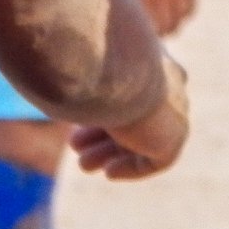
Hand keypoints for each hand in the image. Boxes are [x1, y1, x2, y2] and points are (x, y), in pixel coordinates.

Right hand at [70, 55, 188, 179]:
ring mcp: (175, 110)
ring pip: (142, 138)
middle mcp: (167, 81)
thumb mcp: (81, 60)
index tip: (76, 121)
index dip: (100, 109)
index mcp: (149, 56)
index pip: (128, 90)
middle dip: (101, 135)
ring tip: (84, 165)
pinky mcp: (174, 136)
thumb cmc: (93, 59)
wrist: (118, 69)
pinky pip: (156, 159)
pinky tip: (109, 172)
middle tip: (74, 145)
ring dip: (110, 153)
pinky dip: (132, 167)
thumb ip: (78, 71)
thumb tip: (53, 78)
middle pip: (134, 116)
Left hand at [132, 0, 195, 35]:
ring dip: (174, 26)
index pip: (148, 23)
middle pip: (165, 26)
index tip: (144, 36)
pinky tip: (180, 15)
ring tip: (169, 27)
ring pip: (179, 21)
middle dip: (161, 33)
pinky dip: (185, 15)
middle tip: (157, 34)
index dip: (147, 33)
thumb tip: (140, 14)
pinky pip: (190, 8)